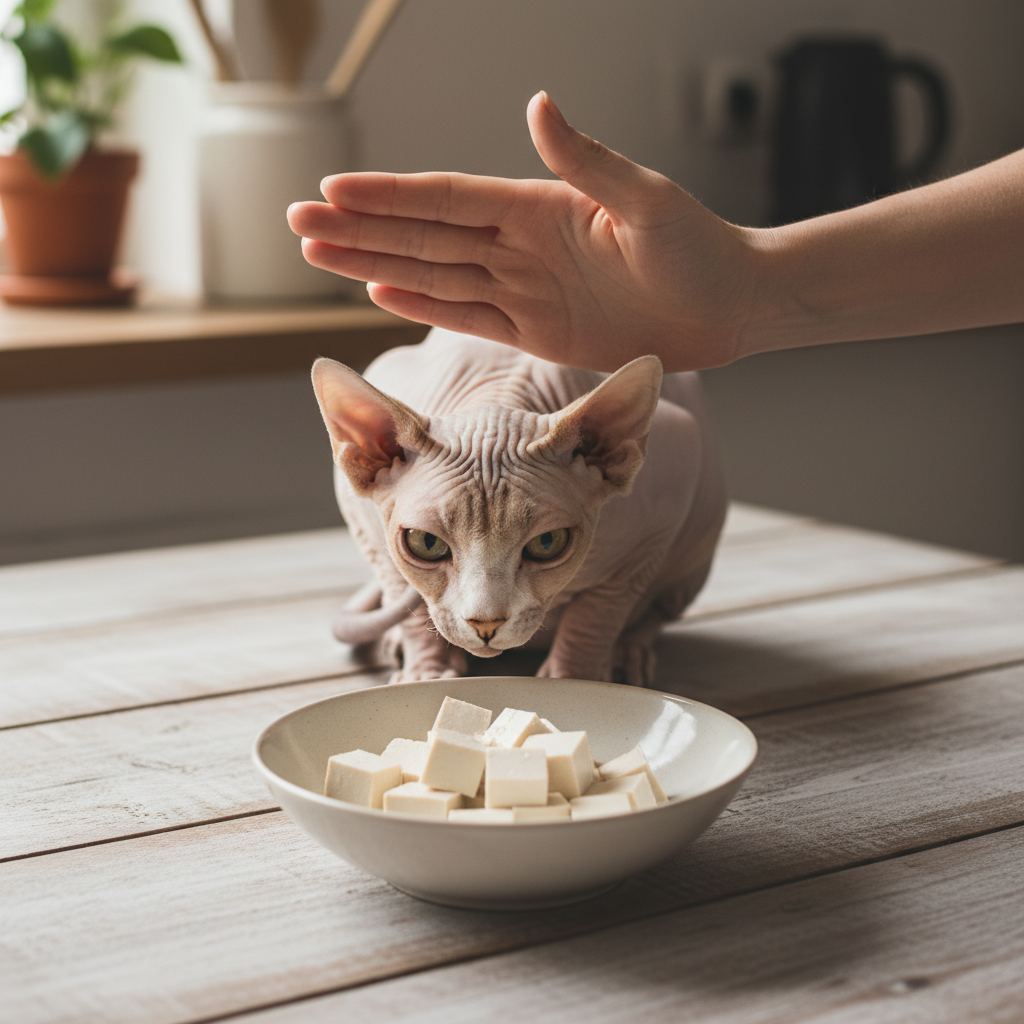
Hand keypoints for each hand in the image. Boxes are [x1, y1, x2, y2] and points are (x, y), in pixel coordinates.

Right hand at [287, 92, 761, 371]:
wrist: (726, 307)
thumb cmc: (699, 249)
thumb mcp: (647, 202)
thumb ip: (588, 162)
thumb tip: (537, 105)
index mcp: (538, 205)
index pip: (447, 197)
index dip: (389, 195)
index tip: (332, 189)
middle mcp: (519, 244)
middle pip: (423, 235)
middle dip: (360, 228)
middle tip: (297, 221)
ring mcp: (523, 288)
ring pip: (432, 274)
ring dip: (374, 264)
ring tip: (318, 255)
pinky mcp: (535, 330)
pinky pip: (467, 316)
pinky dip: (422, 305)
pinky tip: (379, 291)